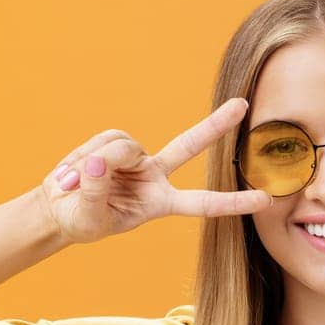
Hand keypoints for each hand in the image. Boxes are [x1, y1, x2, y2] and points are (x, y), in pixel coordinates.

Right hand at [35, 97, 272, 244]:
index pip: (204, 203)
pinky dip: (84, 156)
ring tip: (75, 185)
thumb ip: (96, 192)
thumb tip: (101, 161)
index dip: (234, 202)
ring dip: (96, 163)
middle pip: (190, 145)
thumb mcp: (88, 217)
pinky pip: (104, 141)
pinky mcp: (115, 145)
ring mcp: (137, 159)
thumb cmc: (81, 220)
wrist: (58, 209)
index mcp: (162, 203)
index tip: (266, 200)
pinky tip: (73, 173)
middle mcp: (156, 177)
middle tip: (243, 104)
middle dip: (215, 124)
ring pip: (124, 146)